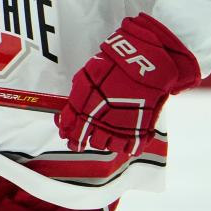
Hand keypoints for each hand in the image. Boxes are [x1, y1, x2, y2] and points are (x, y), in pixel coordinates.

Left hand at [55, 13, 199, 154]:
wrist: (143, 63)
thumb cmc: (114, 65)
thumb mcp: (87, 76)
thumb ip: (77, 97)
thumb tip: (66, 115)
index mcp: (85, 107)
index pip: (71, 129)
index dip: (69, 136)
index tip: (69, 138)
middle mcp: (100, 120)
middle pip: (89, 140)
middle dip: (86, 139)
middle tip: (88, 136)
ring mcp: (120, 126)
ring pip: (107, 146)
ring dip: (105, 142)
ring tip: (108, 134)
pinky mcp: (139, 129)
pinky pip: (130, 147)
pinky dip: (126, 146)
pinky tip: (125, 141)